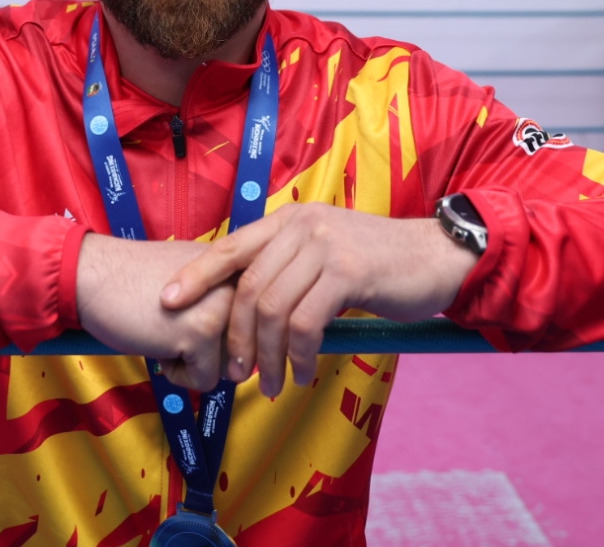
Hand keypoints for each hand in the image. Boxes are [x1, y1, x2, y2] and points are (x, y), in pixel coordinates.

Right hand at [76, 233, 234, 390]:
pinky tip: (156, 340)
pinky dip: (177, 373)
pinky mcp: (203, 332)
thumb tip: (248, 352)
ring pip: (228, 367)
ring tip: (166, 329)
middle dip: (208, 349)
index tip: (192, 316)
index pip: (256, 325)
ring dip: (195, 361)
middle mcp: (241, 284)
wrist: (95, 274)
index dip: (222, 333)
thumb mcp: (198, 278)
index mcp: (241, 267)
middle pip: (245, 348)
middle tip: (174, 321)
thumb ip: (227, 301)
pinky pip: (205, 381)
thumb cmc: (139, 280)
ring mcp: (224, 307)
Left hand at [159, 204, 478, 397]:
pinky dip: (299, 354)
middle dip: (235, 338)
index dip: (194, 276)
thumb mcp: (324, 255)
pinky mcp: (348, 271)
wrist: (436, 256)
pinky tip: (303, 372)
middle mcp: (301, 225)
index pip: (229, 248)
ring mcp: (324, 245)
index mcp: (288, 219)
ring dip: (266, 355)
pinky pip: (307, 321)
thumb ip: (288, 269)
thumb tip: (247, 311)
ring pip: (273, 308)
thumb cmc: (377, 264)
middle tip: (235, 374)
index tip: (167, 302)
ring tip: (270, 383)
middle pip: (247, 287)